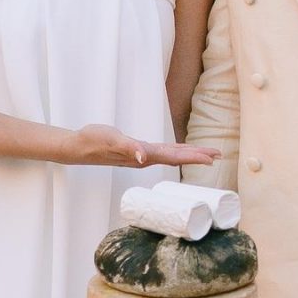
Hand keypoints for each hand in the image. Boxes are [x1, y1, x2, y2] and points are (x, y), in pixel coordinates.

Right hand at [70, 127, 220, 167]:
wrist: (79, 147)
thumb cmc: (94, 141)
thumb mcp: (111, 140)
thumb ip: (127, 147)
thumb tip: (142, 156)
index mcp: (144, 154)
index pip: (175, 156)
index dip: (194, 156)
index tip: (212, 157)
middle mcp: (146, 157)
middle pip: (177, 156)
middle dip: (198, 156)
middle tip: (218, 154)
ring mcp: (142, 155)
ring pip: (172, 154)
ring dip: (189, 154)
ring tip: (206, 154)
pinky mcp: (137, 150)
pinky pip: (162, 151)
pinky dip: (175, 150)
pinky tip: (180, 150)